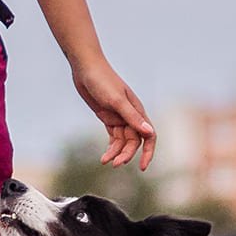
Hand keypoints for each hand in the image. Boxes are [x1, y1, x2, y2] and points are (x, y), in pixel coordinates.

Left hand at [70, 55, 156, 171]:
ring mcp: (119, 117)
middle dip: (126, 154)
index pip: (149, 135)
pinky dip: (110, 147)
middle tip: (115, 164)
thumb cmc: (102, 80)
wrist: (86, 68)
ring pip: (122, 141)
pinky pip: (113, 137)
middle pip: (133, 141)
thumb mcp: (116, 100)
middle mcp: (130, 115)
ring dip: (116, 152)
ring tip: (105, 161)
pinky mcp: (108, 117)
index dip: (148, 151)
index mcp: (137, 111)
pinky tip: (104, 156)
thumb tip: (149, 132)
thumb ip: (132, 117)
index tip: (143, 167)